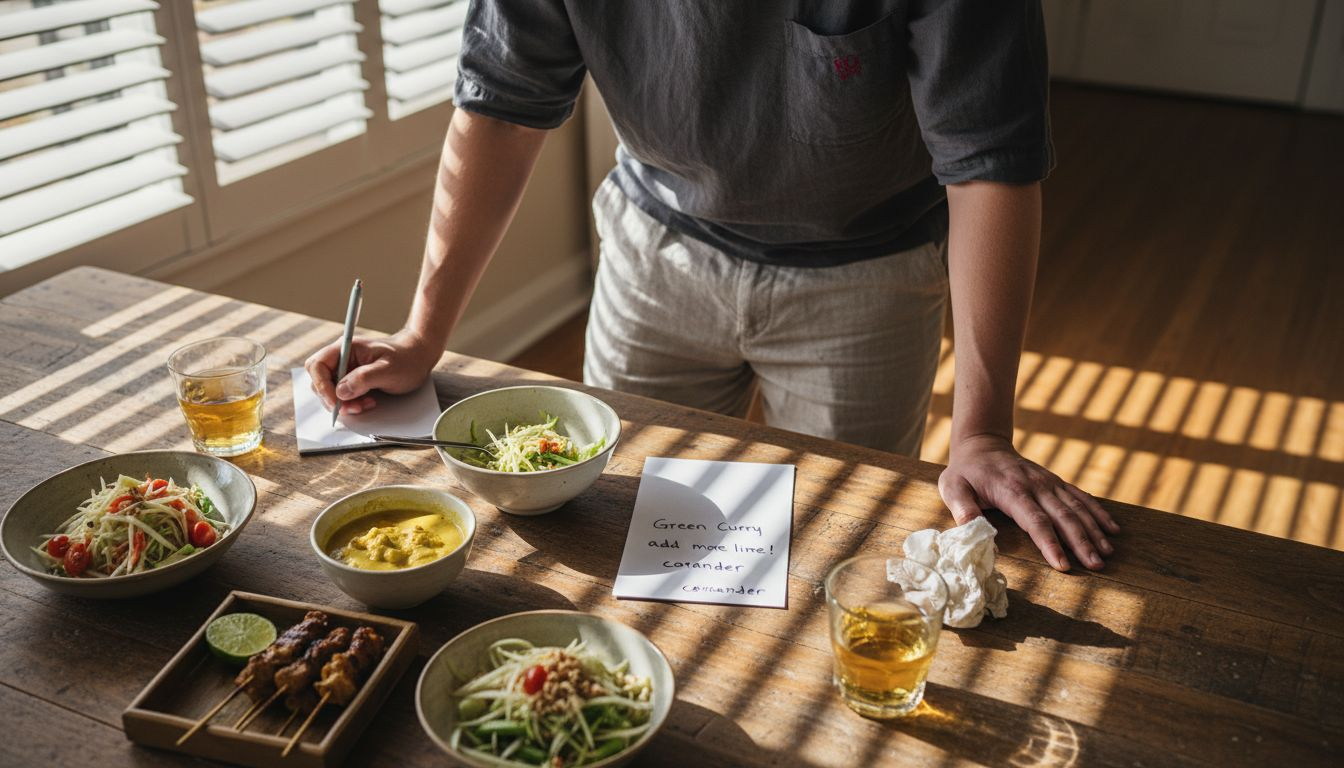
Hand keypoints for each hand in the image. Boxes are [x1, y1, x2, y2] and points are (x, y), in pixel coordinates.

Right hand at [304, 329, 439, 415]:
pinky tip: (368, 402)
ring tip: (365, 404)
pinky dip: (352, 403)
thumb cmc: (407, 358)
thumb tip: (341, 391)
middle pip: (320, 381)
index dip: (322, 386)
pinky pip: (343, 395)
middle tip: (355, 408)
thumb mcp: (388, 370)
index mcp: (346, 348)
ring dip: (344, 403)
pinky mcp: (352, 380)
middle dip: (334, 398)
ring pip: (331, 391)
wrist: (418, 357)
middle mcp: (342, 358)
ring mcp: (346, 369)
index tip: (336, 402)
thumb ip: (364, 379)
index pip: (317, 366)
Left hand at [939, 434, 1119, 571]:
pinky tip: (1112, 529)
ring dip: (1093, 530)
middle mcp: (1036, 485)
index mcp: (1012, 490)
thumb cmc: (966, 472)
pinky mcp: (1056, 482)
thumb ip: (962, 508)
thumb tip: (971, 531)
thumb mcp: (953, 487)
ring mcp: (1049, 482)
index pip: (1035, 521)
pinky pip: (1081, 496)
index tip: (1063, 565)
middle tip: (1096, 565)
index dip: (1050, 543)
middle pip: (1063, 516)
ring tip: (1107, 553)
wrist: (983, 444)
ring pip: (1076, 507)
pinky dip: (1098, 512)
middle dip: (1081, 542)